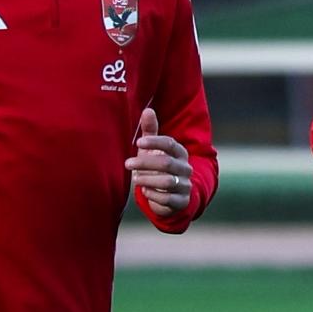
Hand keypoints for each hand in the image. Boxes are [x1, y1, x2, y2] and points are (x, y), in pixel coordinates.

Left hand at [128, 107, 195, 221]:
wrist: (171, 197)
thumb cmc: (158, 168)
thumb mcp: (153, 150)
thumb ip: (150, 132)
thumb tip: (148, 110)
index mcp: (180, 152)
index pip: (170, 144)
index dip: (154, 142)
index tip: (138, 143)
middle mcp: (185, 168)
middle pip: (166, 163)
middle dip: (145, 163)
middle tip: (127, 163)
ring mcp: (185, 185)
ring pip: (167, 181)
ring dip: (148, 179)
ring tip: (135, 179)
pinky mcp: (181, 201)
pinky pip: (168, 199)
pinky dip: (154, 195)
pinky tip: (145, 192)